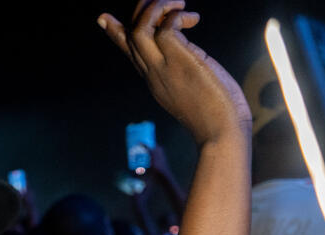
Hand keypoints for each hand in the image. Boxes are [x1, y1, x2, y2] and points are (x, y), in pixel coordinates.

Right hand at [98, 1, 250, 145]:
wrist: (220, 132)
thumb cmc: (216, 115)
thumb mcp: (192, 90)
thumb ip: (184, 72)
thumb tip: (195, 59)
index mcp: (154, 79)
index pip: (129, 52)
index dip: (116, 33)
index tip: (104, 18)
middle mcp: (152, 72)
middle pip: (129, 34)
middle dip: (143, 9)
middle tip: (171, 2)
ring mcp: (163, 67)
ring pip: (139, 27)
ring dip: (156, 7)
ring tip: (180, 3)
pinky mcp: (179, 60)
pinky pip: (166, 27)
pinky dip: (176, 16)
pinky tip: (193, 19)